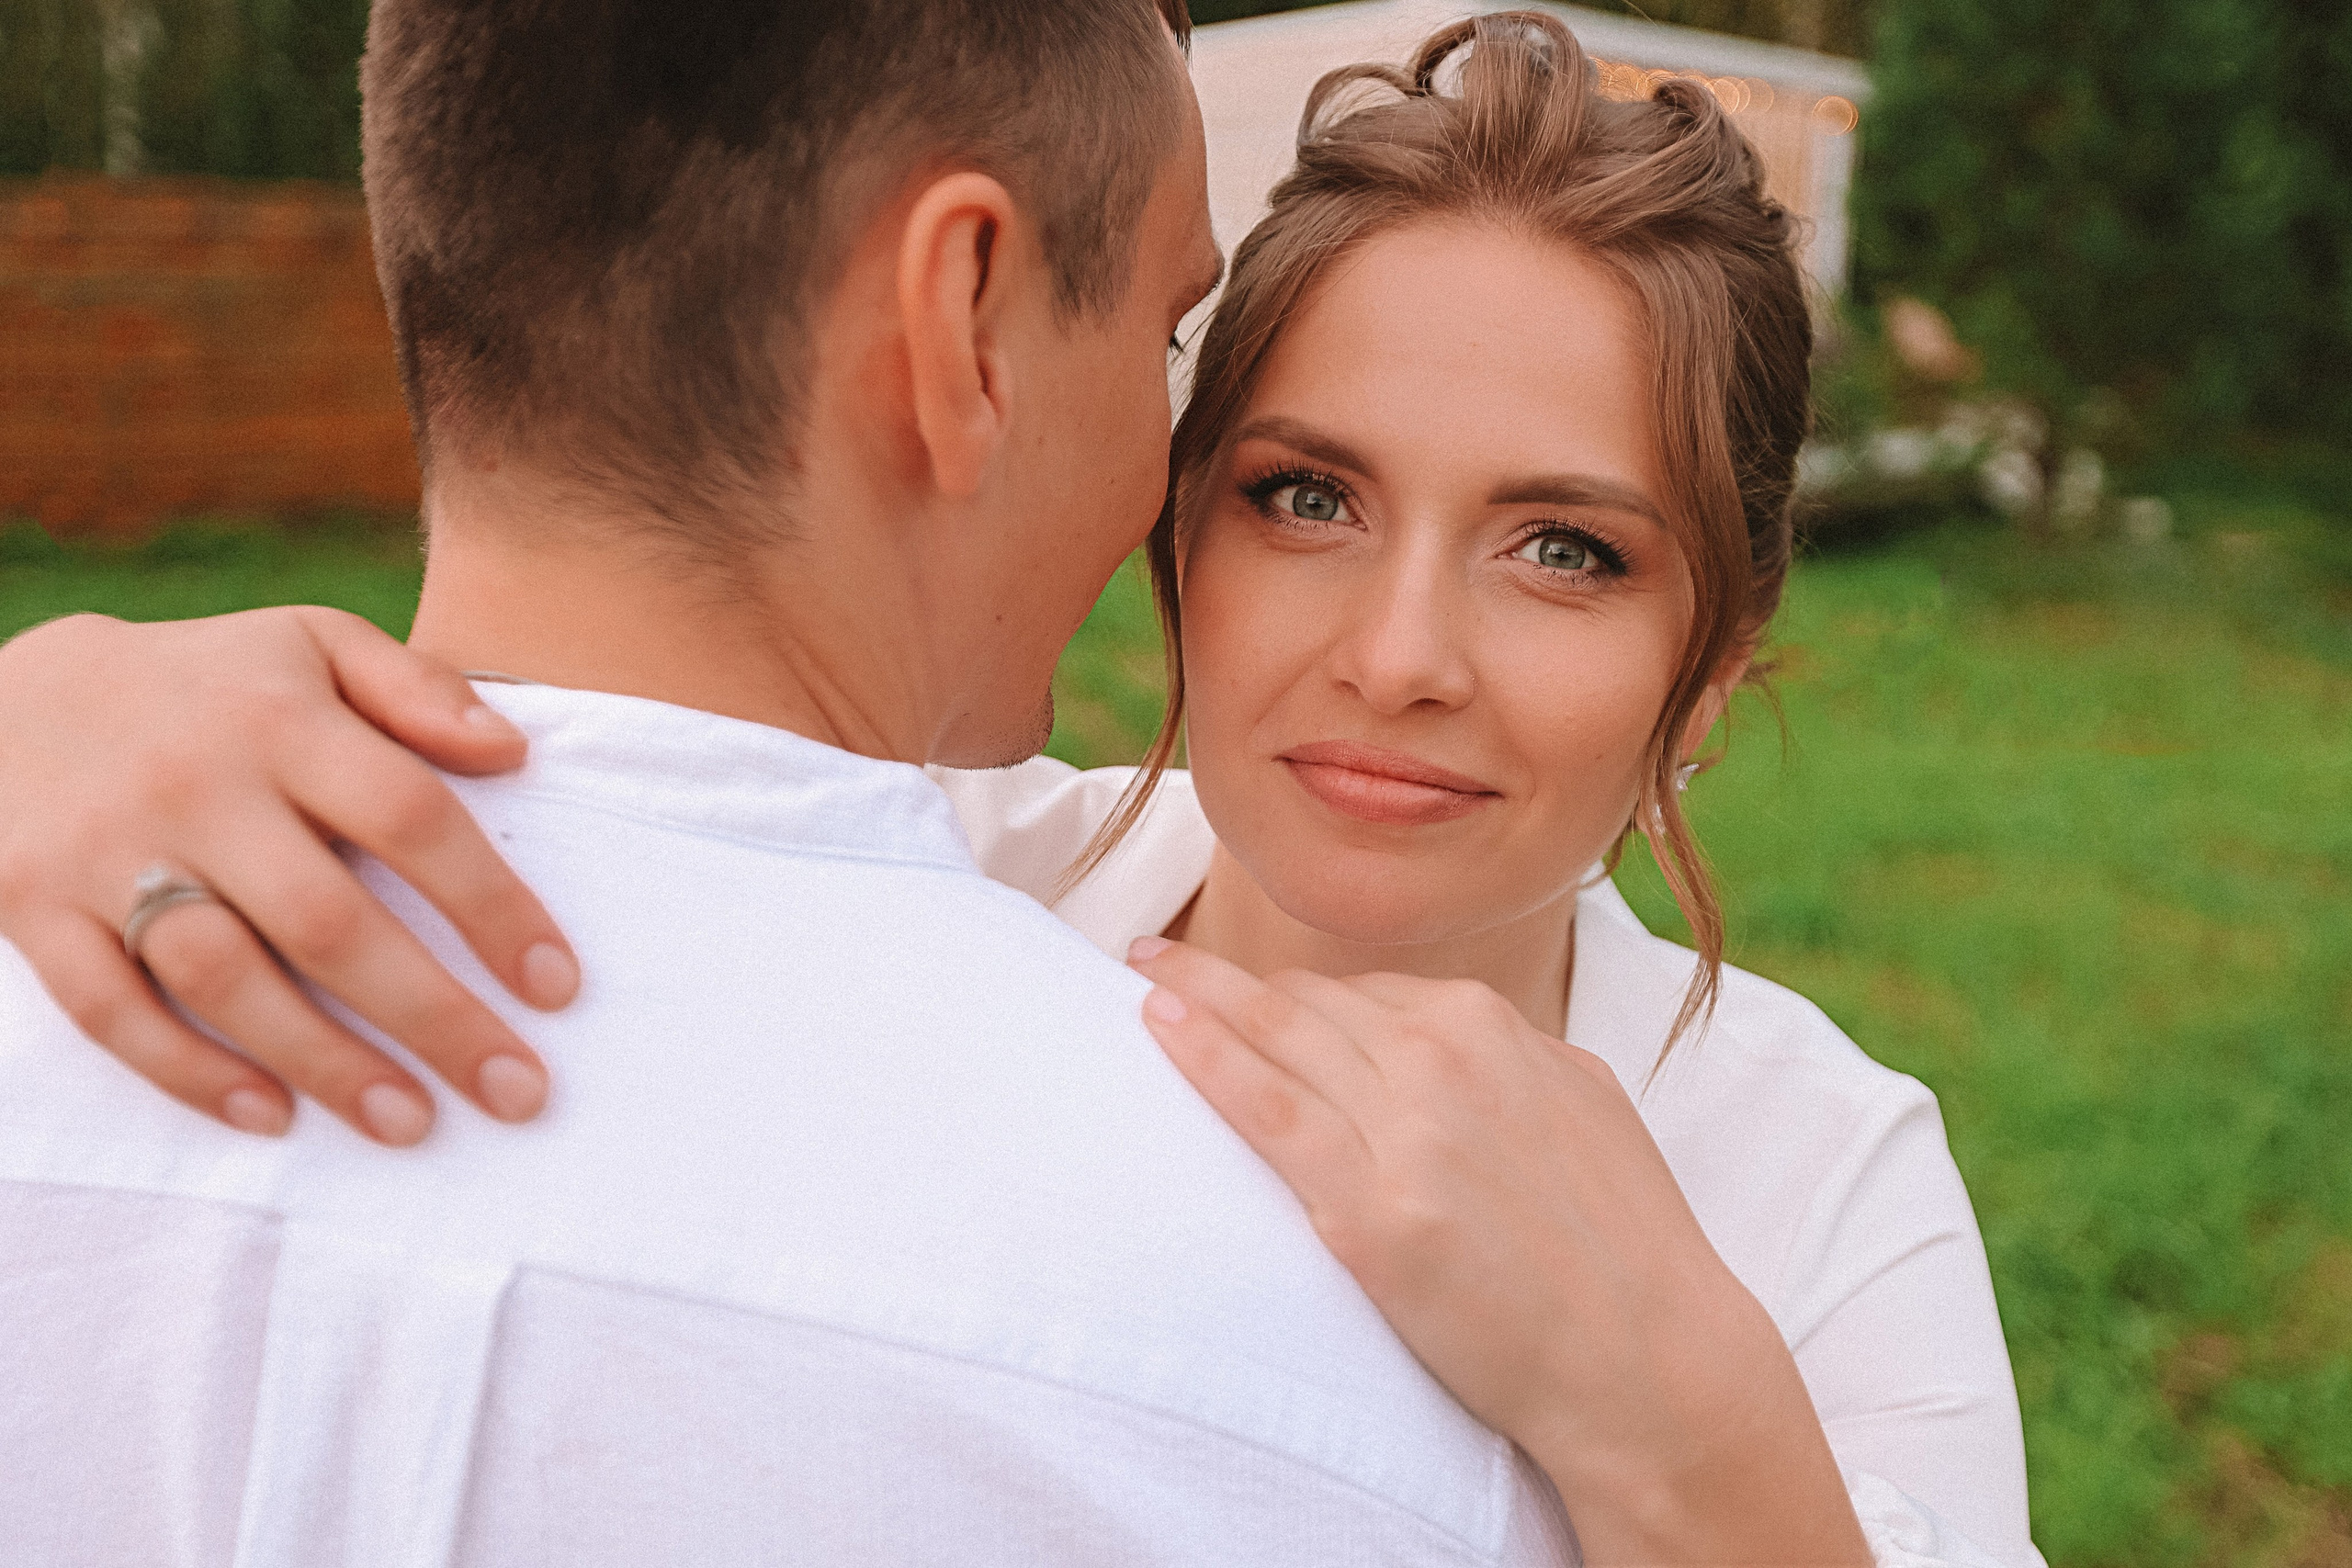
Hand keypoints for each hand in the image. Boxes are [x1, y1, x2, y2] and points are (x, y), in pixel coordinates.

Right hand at [0, 609, 577, 1144]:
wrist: (2, 691)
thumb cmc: (208, 685)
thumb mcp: (312, 644)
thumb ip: (417, 688)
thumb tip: (515, 751)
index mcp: (281, 722)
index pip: (409, 817)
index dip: (491, 905)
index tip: (558, 986)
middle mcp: (196, 789)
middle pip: (328, 920)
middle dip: (432, 1015)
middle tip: (517, 1092)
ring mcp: (107, 854)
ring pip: (224, 977)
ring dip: (324, 1061)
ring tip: (411, 1122)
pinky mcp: (32, 908)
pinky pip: (110, 1009)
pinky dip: (189, 1071)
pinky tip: (272, 1116)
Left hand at [1127, 937, 1869, 1566]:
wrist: (1649, 1359)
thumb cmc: (1623, 1246)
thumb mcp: (1578, 1102)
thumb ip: (1510, 1058)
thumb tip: (1458, 1035)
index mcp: (1492, 1026)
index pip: (1364, 994)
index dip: (1295, 993)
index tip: (1244, 988)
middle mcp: (1444, 1056)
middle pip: (1306, 1003)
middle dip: (1225, 977)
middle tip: (1157, 955)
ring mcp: (1403, 1128)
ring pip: (1274, 1036)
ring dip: (1196, 995)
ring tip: (1142, 971)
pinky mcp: (1367, 1208)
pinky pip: (1263, 1109)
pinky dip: (1202, 1058)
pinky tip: (1158, 1027)